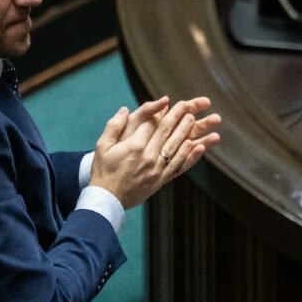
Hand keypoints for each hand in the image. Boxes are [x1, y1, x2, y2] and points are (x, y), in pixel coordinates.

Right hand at [90, 97, 220, 208]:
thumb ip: (114, 126)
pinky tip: (199, 146)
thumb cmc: (103, 171)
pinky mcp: (161, 179)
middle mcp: (148, 156)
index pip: (151, 123)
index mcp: (133, 146)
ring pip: (176, 146)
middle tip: (187, 105)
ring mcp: (157, 169)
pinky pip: (179, 165)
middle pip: (166, 132)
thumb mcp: (102, 146)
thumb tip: (125, 110)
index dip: (160, 111)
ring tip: (194, 119)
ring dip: (186, 131)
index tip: (167, 101)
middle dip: (177, 116)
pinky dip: (190, 156)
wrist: (108, 199)